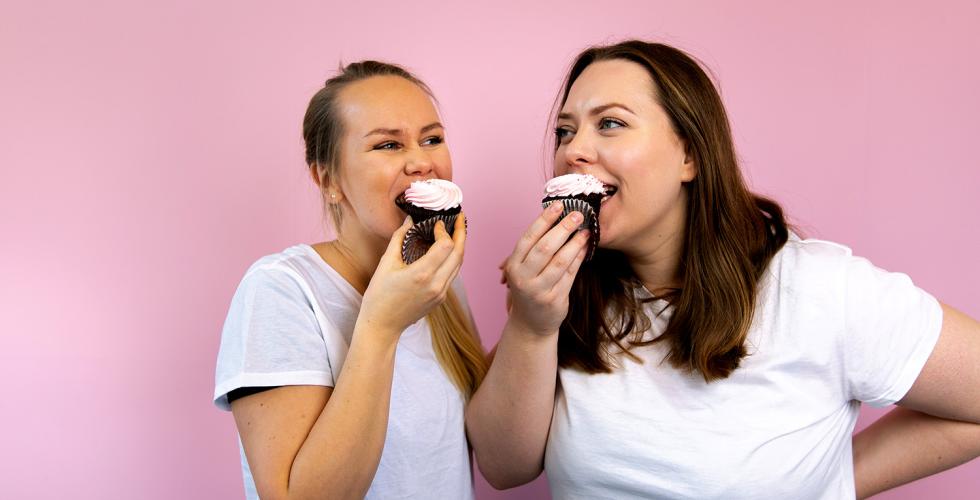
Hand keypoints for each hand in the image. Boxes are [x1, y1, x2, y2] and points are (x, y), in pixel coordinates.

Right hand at [358, 214, 465, 337]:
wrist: (382, 325)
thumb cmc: (379, 295)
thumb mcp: (385, 264)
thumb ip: (399, 238)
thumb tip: (409, 220)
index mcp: (422, 274)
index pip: (446, 245)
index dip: (444, 231)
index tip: (436, 223)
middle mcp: (436, 284)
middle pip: (459, 254)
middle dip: (461, 233)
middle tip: (459, 218)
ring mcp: (440, 294)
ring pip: (458, 265)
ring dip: (459, 246)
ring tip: (456, 231)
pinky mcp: (440, 299)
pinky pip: (452, 274)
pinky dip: (452, 259)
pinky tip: (447, 250)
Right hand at [502, 202, 588, 335]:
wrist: (530, 324)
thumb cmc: (529, 288)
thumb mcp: (524, 269)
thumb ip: (535, 248)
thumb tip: (557, 219)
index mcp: (513, 265)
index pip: (529, 237)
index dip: (544, 219)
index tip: (559, 205)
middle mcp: (523, 278)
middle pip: (545, 247)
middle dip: (563, 228)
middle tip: (577, 215)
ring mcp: (539, 290)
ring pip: (560, 261)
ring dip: (575, 243)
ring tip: (585, 231)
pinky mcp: (555, 300)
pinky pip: (570, 274)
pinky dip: (579, 258)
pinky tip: (585, 248)